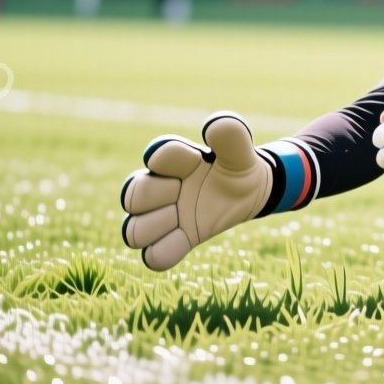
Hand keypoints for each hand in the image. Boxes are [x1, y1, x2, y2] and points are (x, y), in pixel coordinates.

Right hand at [120, 113, 273, 270]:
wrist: (251, 192)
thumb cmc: (239, 166)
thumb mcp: (241, 150)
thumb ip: (231, 134)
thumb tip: (211, 127)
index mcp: (173, 160)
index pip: (158, 155)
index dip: (167, 157)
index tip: (197, 159)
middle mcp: (160, 187)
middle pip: (132, 196)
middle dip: (159, 195)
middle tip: (184, 191)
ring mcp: (165, 216)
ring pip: (133, 232)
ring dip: (159, 226)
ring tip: (183, 216)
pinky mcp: (177, 240)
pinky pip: (153, 257)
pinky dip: (164, 253)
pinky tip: (186, 237)